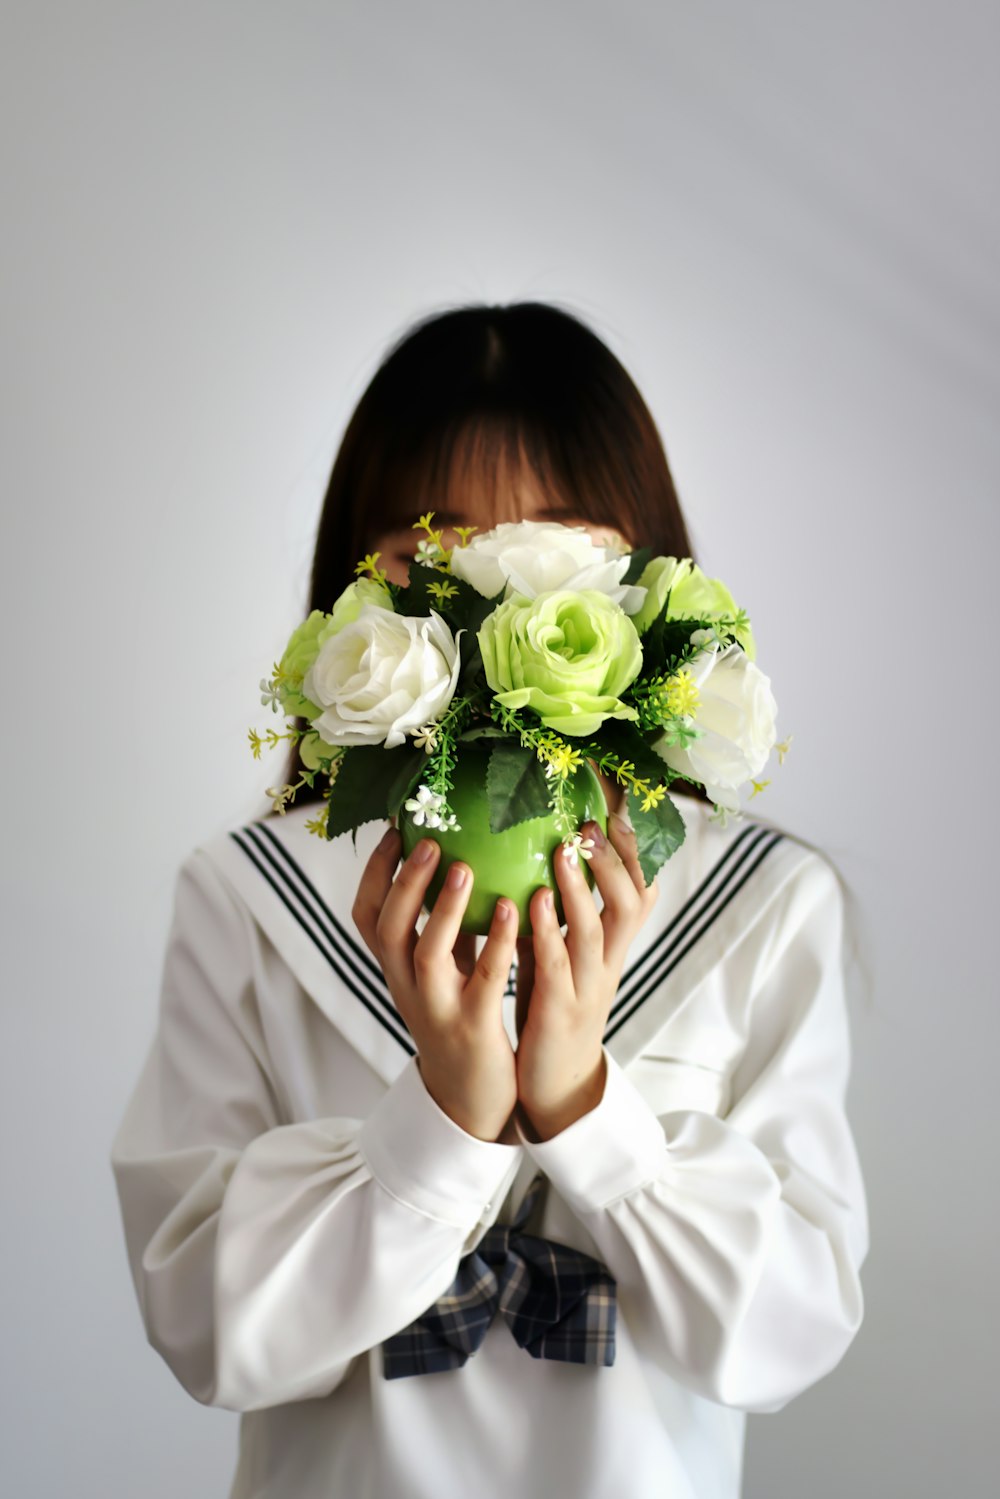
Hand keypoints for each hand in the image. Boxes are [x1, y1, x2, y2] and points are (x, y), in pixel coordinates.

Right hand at [352, 827, 519, 1142]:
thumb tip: (463, 859)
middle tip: (430, 840)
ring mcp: (437, 1008)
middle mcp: (406, 987)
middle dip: (404, 881)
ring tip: (464, 866)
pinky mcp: (473, 1028)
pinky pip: (482, 981)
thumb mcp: (445, 970)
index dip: (375, 872)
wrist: (472, 1099)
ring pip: (426, 953)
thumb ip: (448, 925)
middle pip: (387, 928)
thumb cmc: (462, 1019)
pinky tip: (514, 910)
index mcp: (396, 970)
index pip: (366, 916)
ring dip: (444, 907)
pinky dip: (496, 942)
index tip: (395, 829)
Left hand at [514, 814, 659, 1140]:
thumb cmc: (551, 1003)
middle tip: (593, 821)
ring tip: (565, 850)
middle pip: (632, 903)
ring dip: (582, 889)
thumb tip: (533, 847)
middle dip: (617, 861)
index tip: (617, 801)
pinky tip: (531, 903)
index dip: (635, 847)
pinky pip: (556, 967)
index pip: (640, 887)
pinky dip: (547, 932)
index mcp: (613, 945)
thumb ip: (555, 906)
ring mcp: (588, 987)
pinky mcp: (561, 1012)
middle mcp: (609, 961)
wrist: (555, 1082)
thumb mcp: (562, 950)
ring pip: (596, 932)